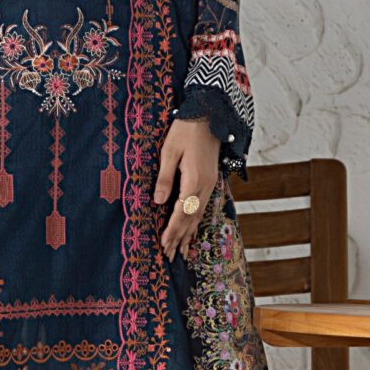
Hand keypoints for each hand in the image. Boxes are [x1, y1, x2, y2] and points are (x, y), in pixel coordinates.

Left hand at [155, 116, 220, 259]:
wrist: (208, 114)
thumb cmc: (185, 130)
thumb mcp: (168, 151)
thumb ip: (164, 177)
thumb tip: (158, 202)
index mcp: (194, 179)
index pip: (182, 212)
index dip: (173, 230)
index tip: (164, 244)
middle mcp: (205, 185)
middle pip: (192, 218)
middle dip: (180, 237)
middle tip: (170, 255)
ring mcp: (210, 183)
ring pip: (199, 214)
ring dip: (189, 233)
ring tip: (182, 250)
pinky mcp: (210, 179)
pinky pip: (203, 206)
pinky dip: (196, 221)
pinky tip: (192, 229)